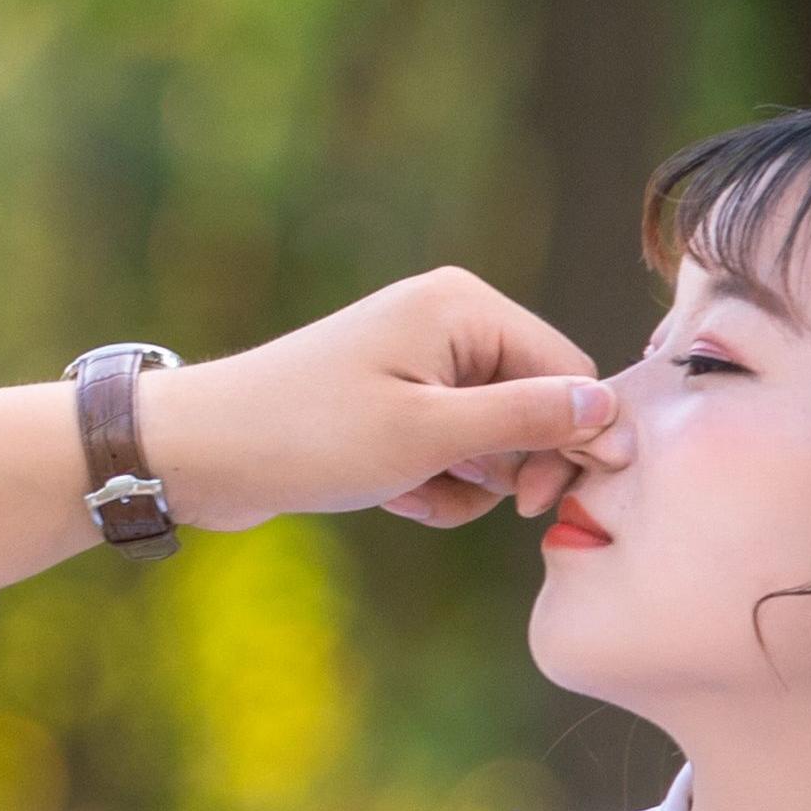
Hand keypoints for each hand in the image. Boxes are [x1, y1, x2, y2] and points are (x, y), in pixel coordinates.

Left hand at [143, 269, 623, 532]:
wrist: (203, 451)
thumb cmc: (311, 435)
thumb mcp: (428, 437)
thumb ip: (525, 421)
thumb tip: (607, 408)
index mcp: (463, 306)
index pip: (568, 372)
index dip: (569, 441)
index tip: (539, 504)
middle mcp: (448, 319)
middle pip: (533, 406)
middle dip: (502, 466)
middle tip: (461, 496)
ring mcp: (419, 358)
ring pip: (492, 438)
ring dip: (462, 482)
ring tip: (405, 489)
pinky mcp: (394, 396)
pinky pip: (450, 448)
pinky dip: (431, 479)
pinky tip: (390, 493)